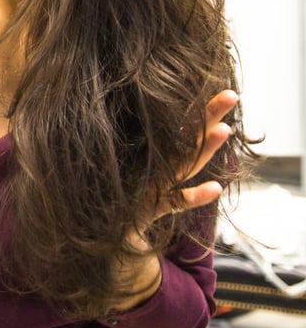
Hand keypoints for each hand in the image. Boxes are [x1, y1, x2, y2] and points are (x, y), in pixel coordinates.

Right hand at [114, 89, 237, 308]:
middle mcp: (152, 167)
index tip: (230, 93)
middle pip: (187, 140)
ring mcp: (150, 186)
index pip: (184, 130)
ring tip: (226, 130)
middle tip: (231, 94)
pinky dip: (193, 197)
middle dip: (209, 116)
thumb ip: (146, 151)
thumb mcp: (137, 175)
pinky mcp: (146, 209)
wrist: (97, 234)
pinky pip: (173, 202)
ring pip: (182, 165)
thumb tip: (155, 122)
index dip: (206, 111)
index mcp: (152, 156)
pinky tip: (215, 189)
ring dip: (203, 148)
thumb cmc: (119, 199)